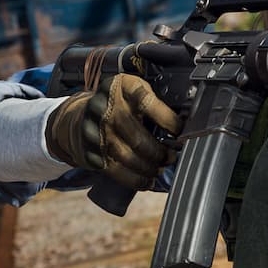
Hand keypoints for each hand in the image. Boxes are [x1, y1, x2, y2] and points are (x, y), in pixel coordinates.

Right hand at [45, 74, 180, 189]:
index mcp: (121, 87)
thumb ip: (155, 102)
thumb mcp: (134, 92)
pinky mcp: (88, 150)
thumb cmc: (118, 105)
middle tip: (172, 157)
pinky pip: (114, 170)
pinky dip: (134, 179)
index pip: (147, 103)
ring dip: (149, 168)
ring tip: (161, 169)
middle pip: (138, 137)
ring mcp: (94, 130)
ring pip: (127, 156)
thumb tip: (190, 122)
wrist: (76, 117)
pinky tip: (147, 180)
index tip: (181, 132)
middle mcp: (104, 107)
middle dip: (160, 152)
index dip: (168, 120)